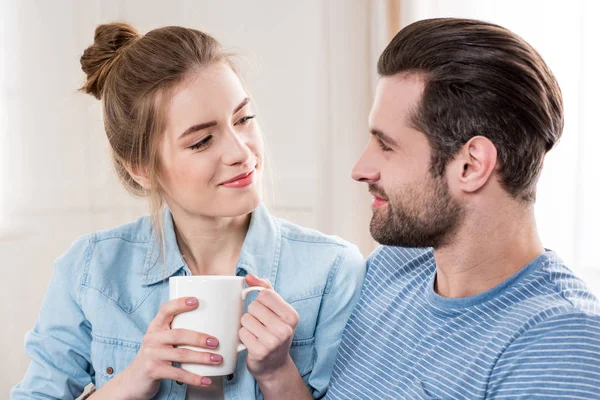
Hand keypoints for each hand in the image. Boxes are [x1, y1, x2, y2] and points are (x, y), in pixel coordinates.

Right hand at [96, 297, 222, 399]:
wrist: (133, 379)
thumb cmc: (155, 355)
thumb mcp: (161, 339)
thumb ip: (176, 331)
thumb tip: (212, 325)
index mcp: (155, 326)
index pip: (165, 309)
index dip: (180, 304)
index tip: (196, 301)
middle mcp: (152, 338)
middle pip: (178, 334)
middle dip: (199, 338)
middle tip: (215, 342)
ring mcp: (151, 354)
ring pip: (181, 354)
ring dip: (202, 358)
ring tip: (217, 359)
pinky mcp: (153, 371)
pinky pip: (178, 374)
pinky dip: (194, 378)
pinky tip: (206, 380)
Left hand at [239, 274, 299, 381]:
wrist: (274, 366)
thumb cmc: (274, 333)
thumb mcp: (276, 311)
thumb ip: (265, 289)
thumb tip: (249, 276)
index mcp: (291, 315)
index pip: (265, 294)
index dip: (260, 301)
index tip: (265, 312)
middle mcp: (285, 328)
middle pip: (253, 306)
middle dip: (252, 314)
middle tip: (260, 326)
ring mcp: (273, 341)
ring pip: (245, 319)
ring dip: (246, 326)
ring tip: (256, 334)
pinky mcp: (259, 352)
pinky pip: (241, 333)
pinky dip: (243, 337)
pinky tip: (251, 343)